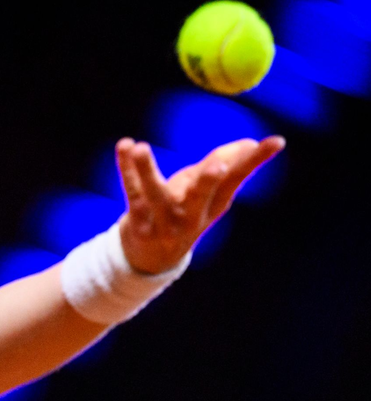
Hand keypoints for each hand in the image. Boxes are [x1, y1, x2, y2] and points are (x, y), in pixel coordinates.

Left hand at [115, 135, 285, 273]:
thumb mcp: (207, 195)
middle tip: (217, 166)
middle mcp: (190, 215)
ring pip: (154, 193)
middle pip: (200, 197)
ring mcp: (162, 220)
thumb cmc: (184, 213)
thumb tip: (249, 143)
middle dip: (208, 182)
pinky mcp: (137, 220)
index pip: (236, 179)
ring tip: (141, 148)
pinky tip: (124, 144)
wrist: (151, 259)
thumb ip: (224, 167)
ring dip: (147, 170)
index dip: (255, 161)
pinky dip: (126, 167)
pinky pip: (131, 190)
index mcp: (213, 205)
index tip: (276, 141)